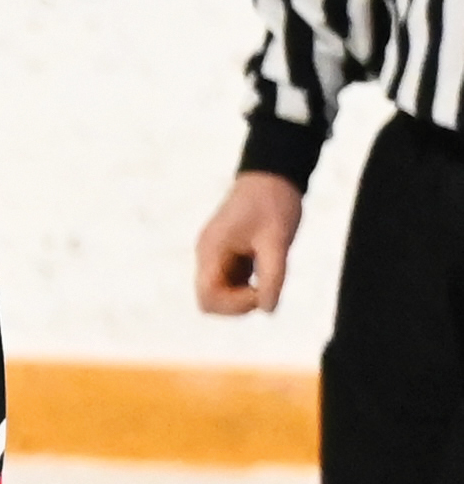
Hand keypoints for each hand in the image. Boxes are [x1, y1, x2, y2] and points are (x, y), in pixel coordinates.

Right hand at [194, 170, 300, 315]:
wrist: (273, 174)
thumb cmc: (274, 203)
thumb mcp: (277, 240)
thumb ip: (272, 276)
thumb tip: (268, 310)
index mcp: (212, 250)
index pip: (208, 297)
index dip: (234, 305)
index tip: (262, 292)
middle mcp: (207, 255)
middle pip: (209, 300)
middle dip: (237, 304)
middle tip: (267, 291)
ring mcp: (214, 255)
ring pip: (218, 293)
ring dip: (243, 296)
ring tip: (269, 278)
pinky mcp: (226, 254)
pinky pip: (229, 282)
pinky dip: (246, 286)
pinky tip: (265, 271)